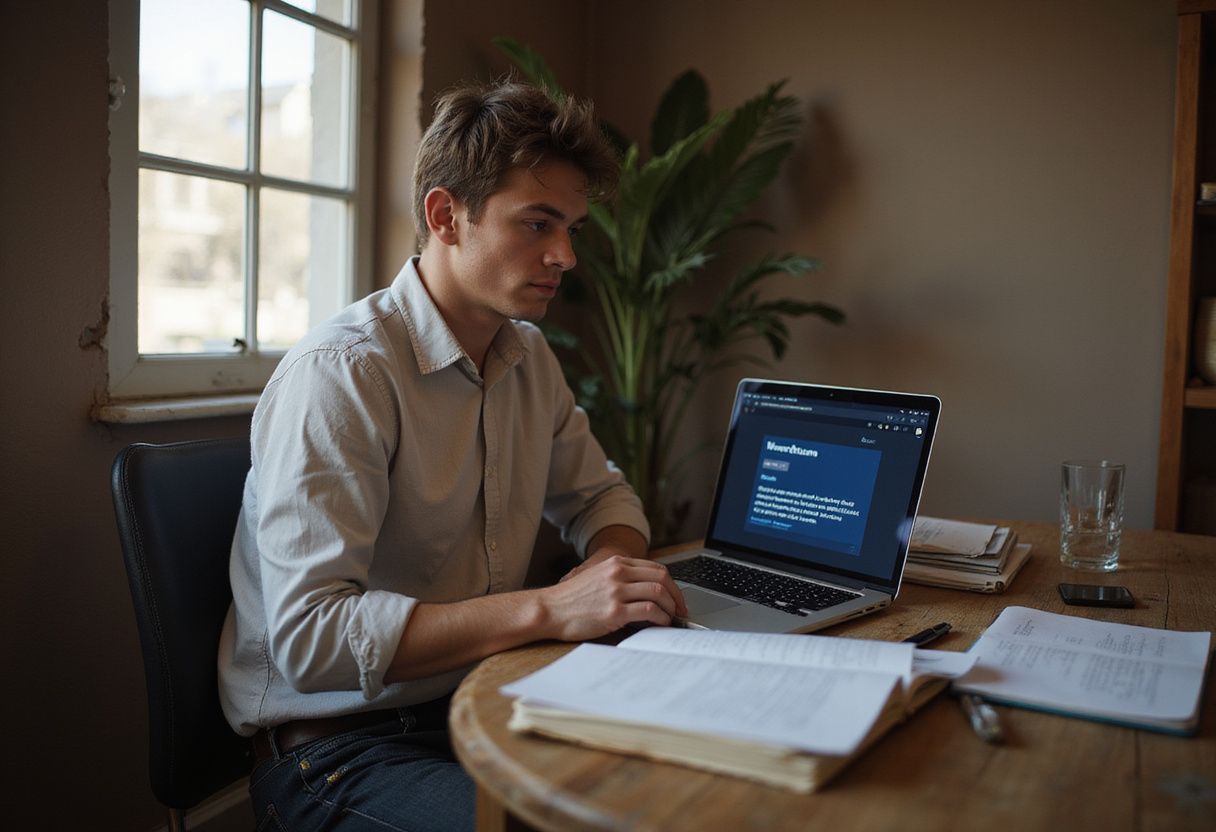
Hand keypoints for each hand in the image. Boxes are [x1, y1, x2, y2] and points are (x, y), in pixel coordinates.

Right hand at [541, 555, 688, 640]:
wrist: (549, 610)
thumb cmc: (570, 600)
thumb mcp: (596, 578)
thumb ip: (619, 580)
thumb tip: (645, 593)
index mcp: (615, 563)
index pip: (655, 568)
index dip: (671, 584)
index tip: (676, 597)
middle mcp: (618, 573)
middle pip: (662, 578)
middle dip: (677, 596)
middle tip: (681, 610)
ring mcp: (617, 591)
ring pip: (659, 593)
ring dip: (671, 608)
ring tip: (671, 619)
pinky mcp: (615, 611)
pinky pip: (649, 611)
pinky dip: (660, 618)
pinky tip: (660, 623)